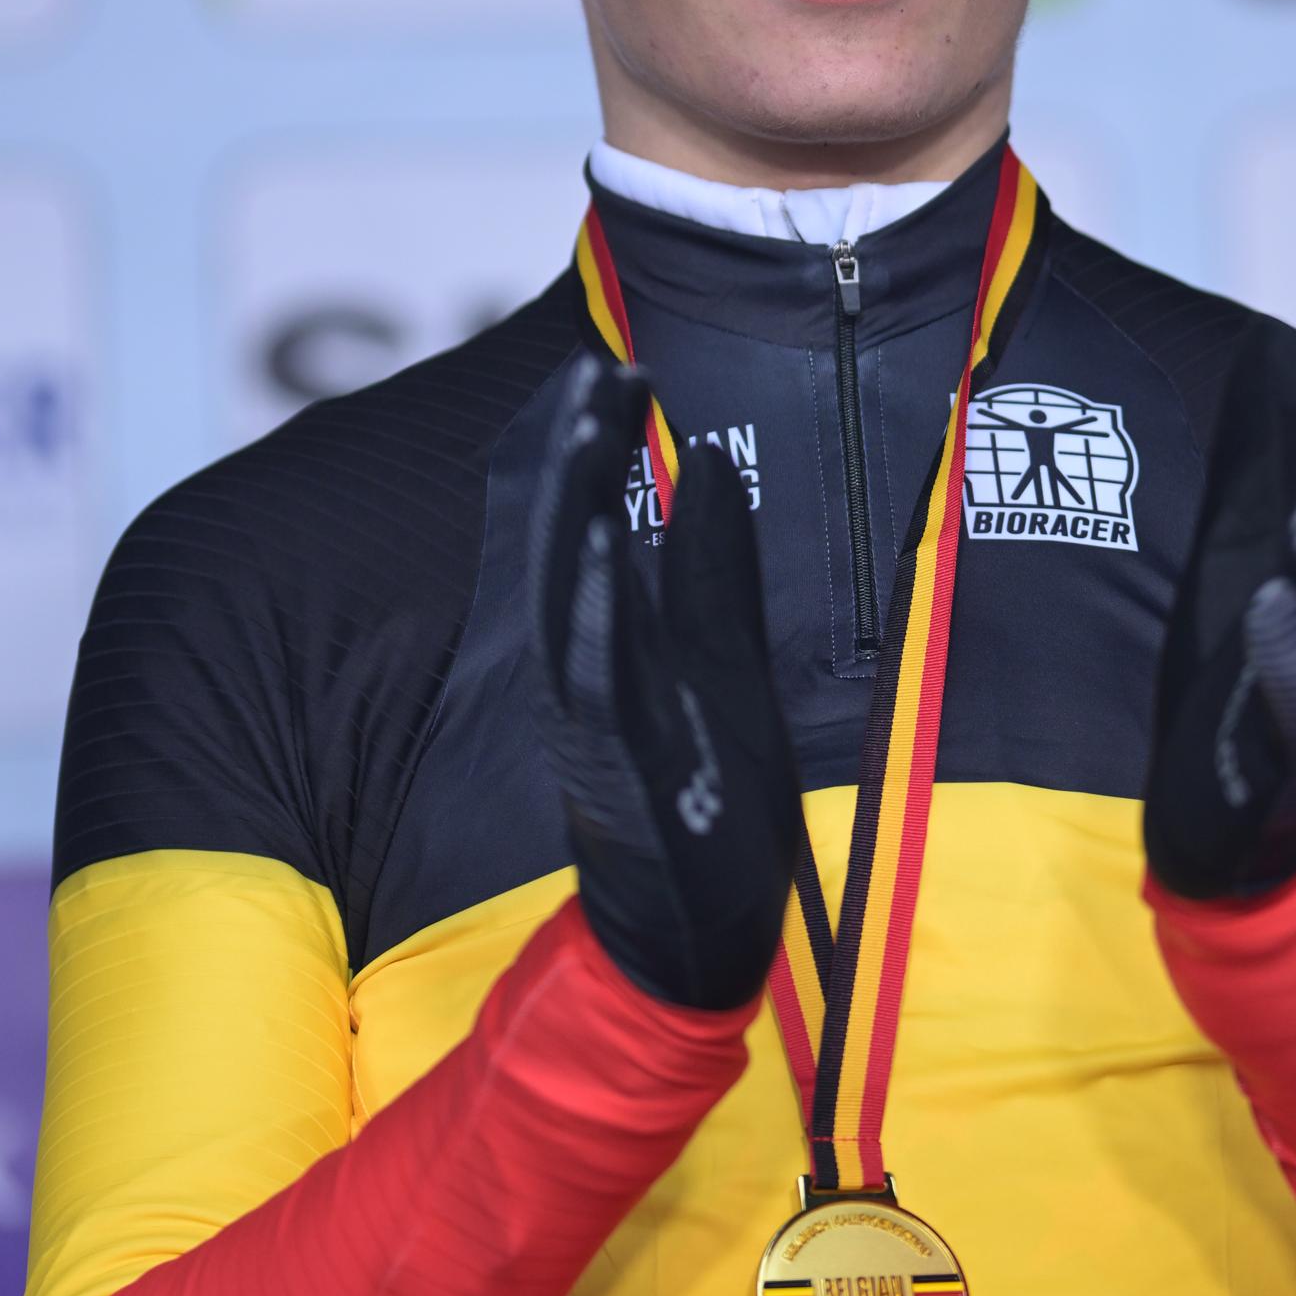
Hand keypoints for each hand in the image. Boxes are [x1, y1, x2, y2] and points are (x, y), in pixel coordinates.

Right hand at [528, 351, 805, 1009]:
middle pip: (570, 544)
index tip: (618, 362)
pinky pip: (604, 674)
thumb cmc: (708, 795)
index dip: (595, 445)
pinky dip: (603, 609)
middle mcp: (592, 668)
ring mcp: (603, 717)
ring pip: (574, 597)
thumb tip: (711, 459)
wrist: (698, 933)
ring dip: (579, 509)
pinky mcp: (628, 763)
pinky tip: (610, 545)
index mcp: (612, 639)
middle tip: (596, 368)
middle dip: (577, 455)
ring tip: (588, 427)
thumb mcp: (725, 655)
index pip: (592, 521)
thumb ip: (714, 564)